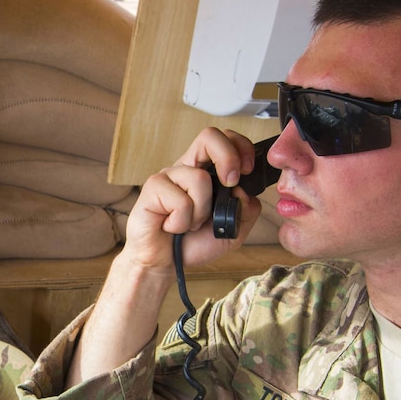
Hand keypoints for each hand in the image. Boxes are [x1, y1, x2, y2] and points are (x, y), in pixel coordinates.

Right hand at [120, 127, 263, 274]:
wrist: (165, 263)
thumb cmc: (193, 243)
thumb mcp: (233, 230)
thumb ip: (246, 210)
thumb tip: (242, 191)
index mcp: (208, 172)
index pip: (226, 140)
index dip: (242, 147)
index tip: (247, 171)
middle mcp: (188, 168)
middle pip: (209, 136)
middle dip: (228, 157)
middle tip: (230, 183)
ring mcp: (169, 176)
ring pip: (199, 178)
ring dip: (201, 211)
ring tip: (191, 224)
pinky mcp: (153, 188)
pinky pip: (180, 200)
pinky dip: (182, 221)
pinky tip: (172, 227)